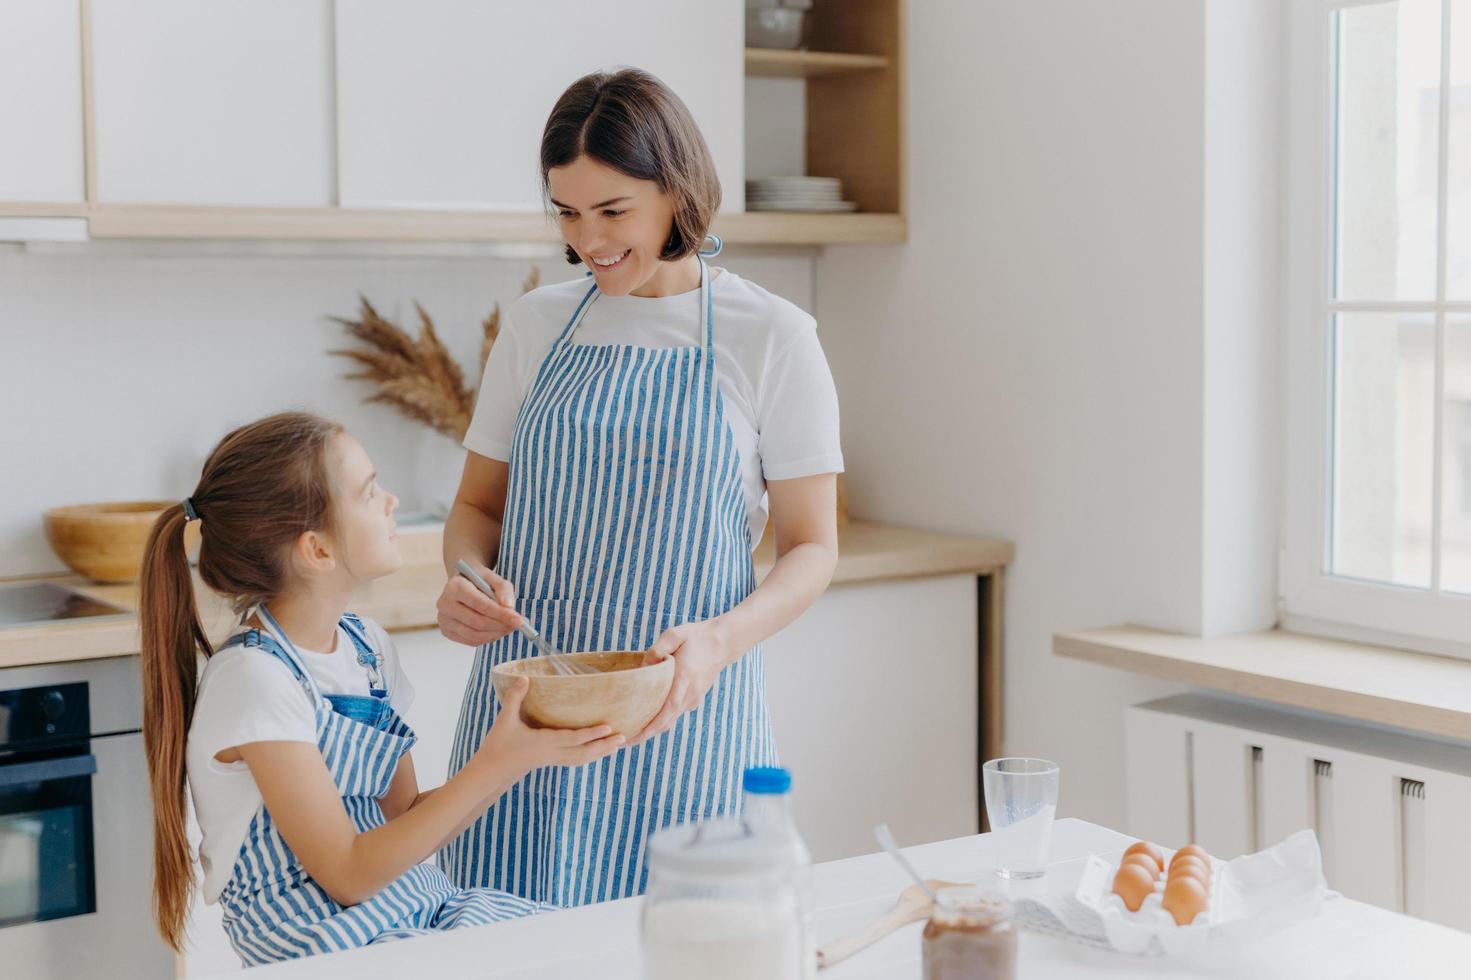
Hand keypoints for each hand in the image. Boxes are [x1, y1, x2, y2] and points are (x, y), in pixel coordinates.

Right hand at [437, 562, 521, 646]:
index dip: (501, 614)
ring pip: (474, 635)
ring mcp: (444, 620)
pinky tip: (497, 631)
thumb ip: (503, 588)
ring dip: (496, 634)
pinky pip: (471, 641)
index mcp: (454, 586)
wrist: (464, 584)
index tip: (518, 619)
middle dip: (501, 625)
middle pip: (477, 622)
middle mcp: (444, 603)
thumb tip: (508, 606)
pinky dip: (488, 638)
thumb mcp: (493, 577)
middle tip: (518, 624)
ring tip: (509, 627)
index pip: (480, 604)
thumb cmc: (479, 580)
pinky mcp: (447, 631)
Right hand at [477, 677, 625, 772]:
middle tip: (623, 737)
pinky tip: (599, 751)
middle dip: (604, 745)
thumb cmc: (498, 745)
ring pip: (582, 759)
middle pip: (584, 753)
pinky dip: (590, 755)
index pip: (572, 739)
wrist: (491, 772)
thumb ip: (514, 697)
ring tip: (618, 745)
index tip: (608, 727)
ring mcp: (552, 760)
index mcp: (542, 743)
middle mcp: (551, 754)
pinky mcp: (551, 762)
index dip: (591, 734)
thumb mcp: (505, 719)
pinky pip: (576, 760)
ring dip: (600, 752)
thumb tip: (524, 677)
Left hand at [630, 620, 735, 745]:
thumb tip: (643, 667)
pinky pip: (675, 713)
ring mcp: (693, 698)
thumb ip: (657, 649)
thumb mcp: (675, 635)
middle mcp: (690, 693)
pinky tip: (646, 716)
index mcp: (684, 677)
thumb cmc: (697, 637)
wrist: (723, 643)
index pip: (668, 708)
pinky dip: (661, 719)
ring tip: (630, 731)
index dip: (651, 725)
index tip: (634, 735)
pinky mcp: (694, 699)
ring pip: (670, 719)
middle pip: (666, 721)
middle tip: (623, 740)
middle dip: (645, 734)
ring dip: (652, 728)